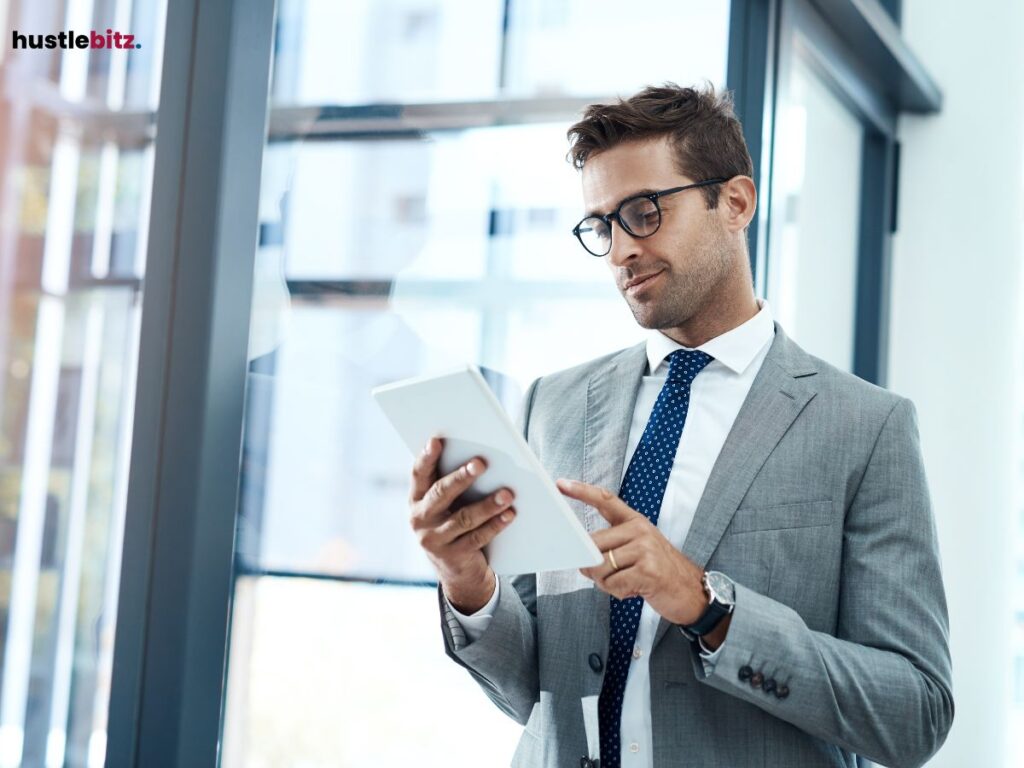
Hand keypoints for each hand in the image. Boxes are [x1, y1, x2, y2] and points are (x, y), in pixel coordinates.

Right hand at [409, 436, 516, 613]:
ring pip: (463, 518)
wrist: (456, 571)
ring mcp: (434, 540)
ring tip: (507, 493)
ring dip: (487, 504)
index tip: (437, 440)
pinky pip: (477, 538)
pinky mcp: (453, 556)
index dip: (426, 457)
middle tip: (481, 463)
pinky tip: (510, 514)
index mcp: (416, 499)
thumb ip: (451, 482)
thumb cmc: (454, 522)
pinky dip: (495, 525)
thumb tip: (478, 457)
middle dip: (462, 477)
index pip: (419, 474)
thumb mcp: (446, 504)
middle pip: (441, 494)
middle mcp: (420, 518)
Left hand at [555, 478, 707, 625]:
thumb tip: (582, 560)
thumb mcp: (638, 550)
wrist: (692, 592)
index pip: (605, 500)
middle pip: (594, 544)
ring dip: (607, 583)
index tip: (560, 484)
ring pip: (601, 567)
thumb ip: (610, 547)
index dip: (581, 491)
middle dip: (593, 566)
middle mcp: (640, 530)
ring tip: (628, 583)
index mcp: (635, 521)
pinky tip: (635, 590)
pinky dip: (618, 592)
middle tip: (612, 576)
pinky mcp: (648, 570)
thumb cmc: (659, 572)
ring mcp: (645, 549)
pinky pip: (613, 583)